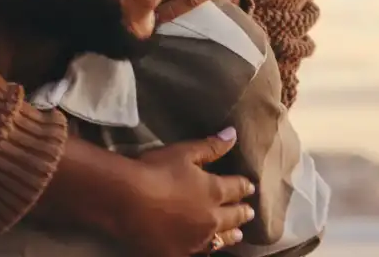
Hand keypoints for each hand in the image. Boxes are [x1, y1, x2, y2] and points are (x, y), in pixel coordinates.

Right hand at [121, 130, 254, 256]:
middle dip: (242, 213)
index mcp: (213, 191)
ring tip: (237, 235)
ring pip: (221, 240)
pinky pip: (200, 254)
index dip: (243, 186)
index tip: (250, 186)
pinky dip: (208, 249)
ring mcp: (196, 240)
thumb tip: (233, 134)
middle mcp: (211, 219)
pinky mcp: (179, 254)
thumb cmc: (156, 170)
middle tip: (250, 212)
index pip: (235, 188)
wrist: (128, 201)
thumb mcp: (183, 152)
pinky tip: (207, 248)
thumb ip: (210, 146)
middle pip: (233, 217)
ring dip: (231, 235)